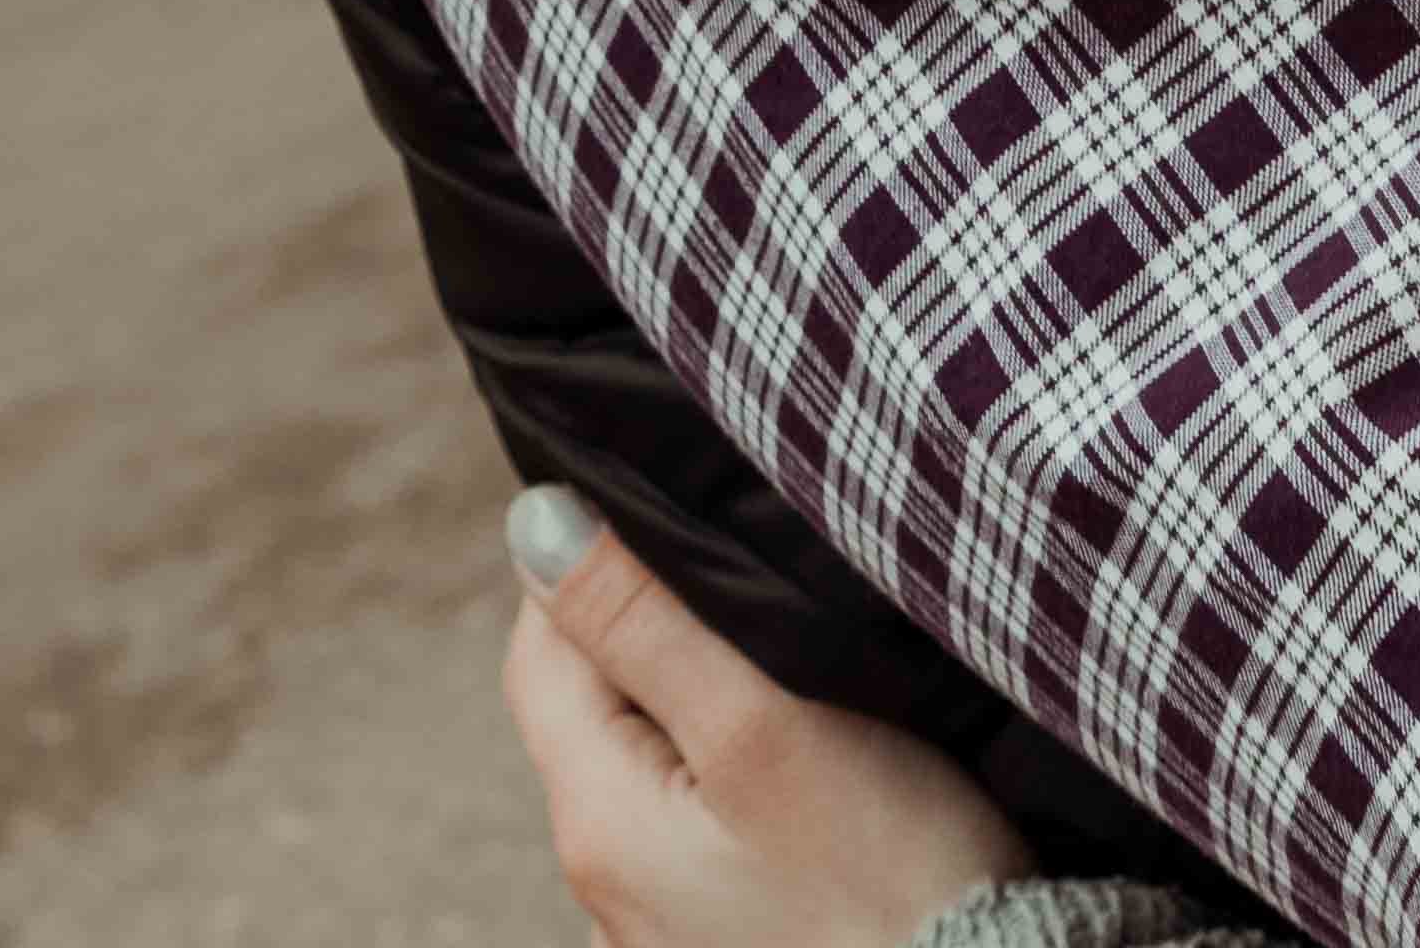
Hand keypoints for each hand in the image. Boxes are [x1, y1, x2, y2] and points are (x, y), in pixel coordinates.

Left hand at [499, 488, 1036, 947]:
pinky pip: (696, 825)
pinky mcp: (723, 934)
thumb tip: (538, 522)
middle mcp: (604, 882)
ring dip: (695, 701)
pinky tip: (805, 760)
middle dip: (649, 634)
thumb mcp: (759, 725)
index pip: (538, 653)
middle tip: (749, 577)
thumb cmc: (882, 872)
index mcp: (594, 819)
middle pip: (590, 712)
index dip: (589, 566)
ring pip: (650, 767)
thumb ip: (643, 626)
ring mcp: (659, 922)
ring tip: (786, 664)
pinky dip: (730, 770)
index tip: (676, 513)